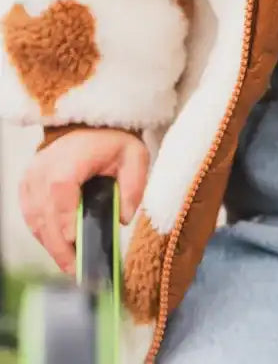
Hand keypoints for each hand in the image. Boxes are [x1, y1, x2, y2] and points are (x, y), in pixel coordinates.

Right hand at [19, 128, 147, 273]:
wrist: (88, 123)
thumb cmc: (111, 140)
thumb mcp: (133, 156)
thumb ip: (133, 185)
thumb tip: (124, 218)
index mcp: (67, 162)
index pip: (60, 195)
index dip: (65, 222)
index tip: (75, 245)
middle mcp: (42, 171)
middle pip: (45, 217)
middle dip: (60, 248)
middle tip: (77, 270)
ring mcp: (30, 179)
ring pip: (35, 221)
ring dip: (51, 245)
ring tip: (71, 265)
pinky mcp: (26, 187)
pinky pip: (31, 216)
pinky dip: (44, 233)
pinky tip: (60, 247)